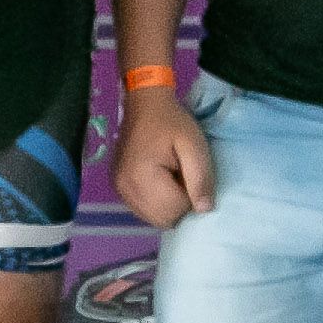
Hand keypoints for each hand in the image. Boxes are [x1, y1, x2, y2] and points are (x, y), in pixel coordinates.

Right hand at [111, 86, 213, 226]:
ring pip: (153, 218)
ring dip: (168, 206)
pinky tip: (161, 182)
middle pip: (163, 219)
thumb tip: (204, 210)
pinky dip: (157, 203)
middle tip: (182, 177)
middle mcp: (125, 189)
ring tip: (172, 178)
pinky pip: (144, 210)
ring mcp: (119, 190)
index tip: (189, 173)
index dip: (190, 197)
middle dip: (179, 205)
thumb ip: (200, 178)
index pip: (175, 210)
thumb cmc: (172, 122)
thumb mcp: (194, 145)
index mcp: (142, 177)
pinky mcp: (118, 188)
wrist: (145, 103)